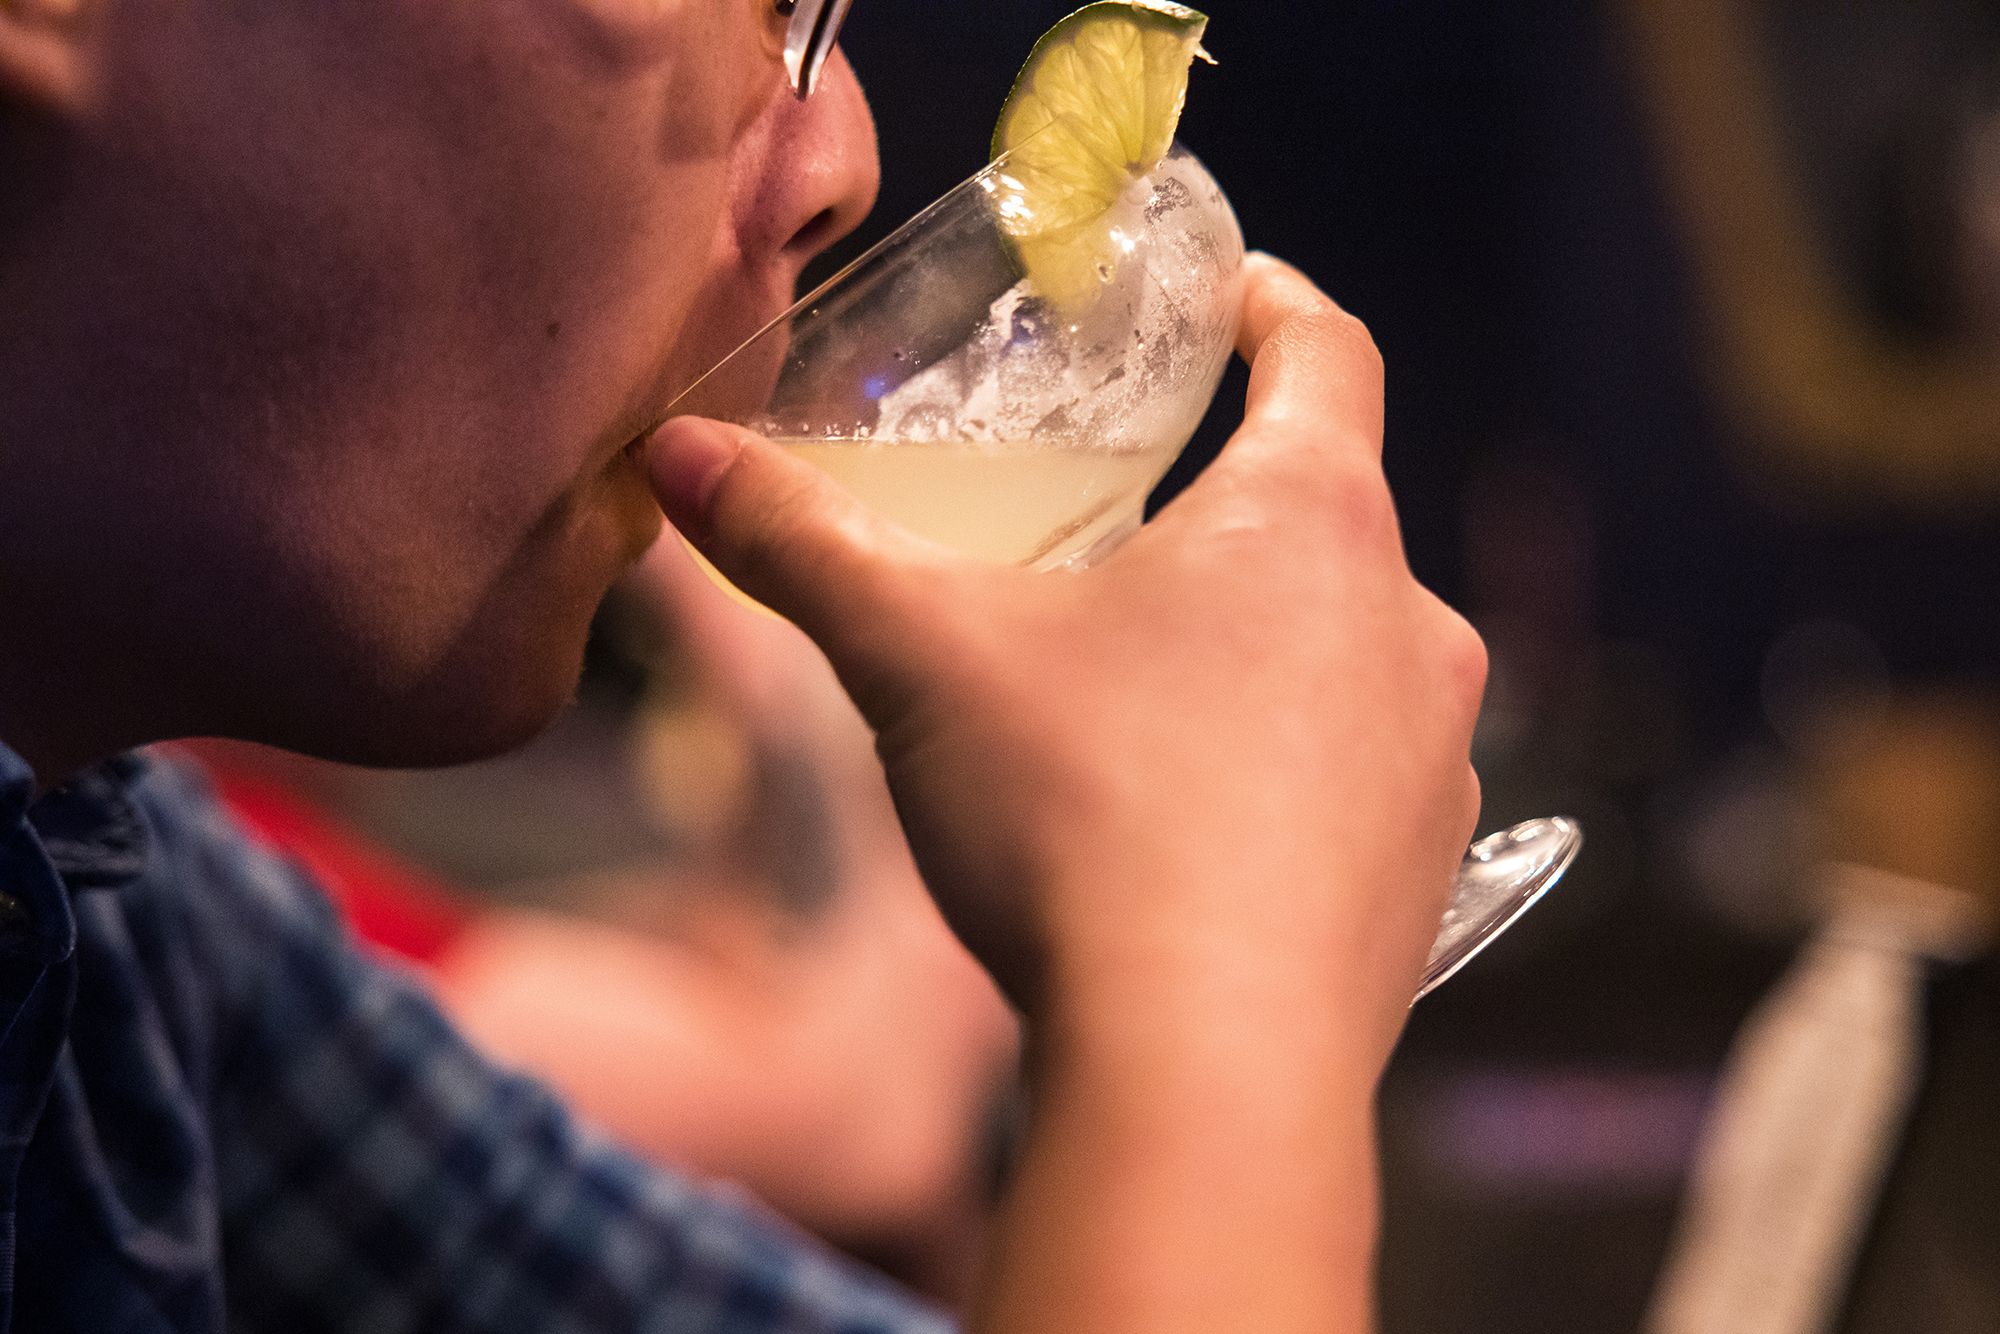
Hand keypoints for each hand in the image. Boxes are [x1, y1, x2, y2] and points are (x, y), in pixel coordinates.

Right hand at [646, 253, 1483, 1065]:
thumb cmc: (1080, 822)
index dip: (1276, 303)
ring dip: (1257, 644)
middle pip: (1324, 511)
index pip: (1327, 352)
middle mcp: (1409, 622)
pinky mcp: (1427, 872)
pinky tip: (1191, 824)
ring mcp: (1435, 757)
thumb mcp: (920, 657)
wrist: (1203, 1075)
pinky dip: (1286, 767)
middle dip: (1224, 508)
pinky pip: (1359, 776)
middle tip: (1120, 528)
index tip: (1233, 295)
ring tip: (1141, 692)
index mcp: (1310, 520)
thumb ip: (801, 542)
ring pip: (1345, 650)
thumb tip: (678, 457)